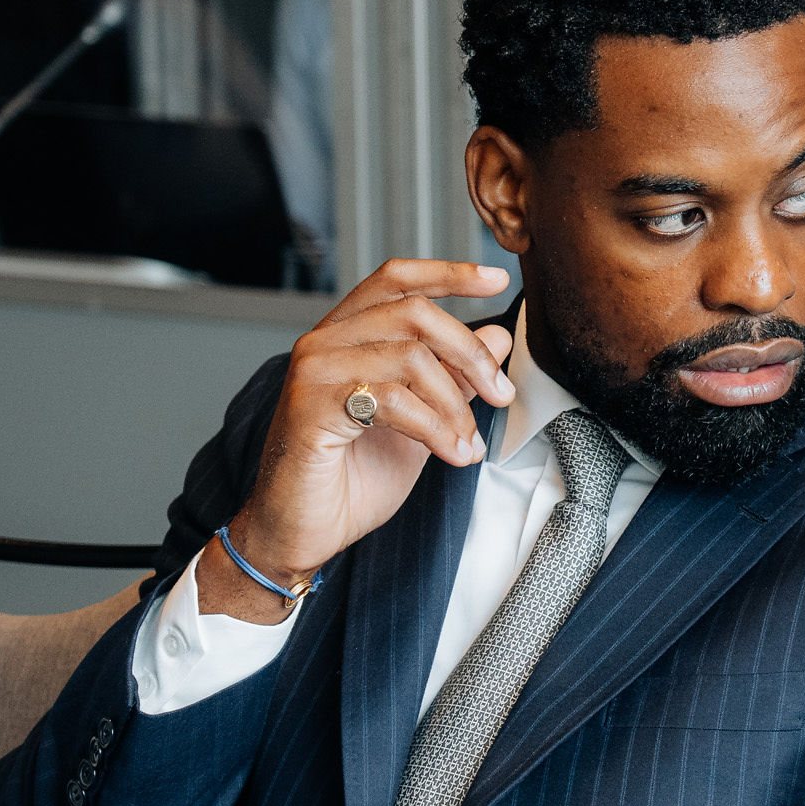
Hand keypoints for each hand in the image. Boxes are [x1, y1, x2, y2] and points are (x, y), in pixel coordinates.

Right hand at [202, 258, 516, 622]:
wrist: (303, 531)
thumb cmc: (352, 479)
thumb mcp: (422, 420)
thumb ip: (453, 377)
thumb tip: (497, 338)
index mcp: (347, 336)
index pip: (396, 280)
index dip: (448, 274)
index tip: (497, 280)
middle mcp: (325, 342)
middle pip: (414, 313)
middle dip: (471, 354)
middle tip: (501, 395)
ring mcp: (314, 371)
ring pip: (410, 358)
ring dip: (456, 406)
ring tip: (471, 444)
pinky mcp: (312, 407)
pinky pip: (393, 400)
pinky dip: (437, 429)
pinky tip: (453, 454)